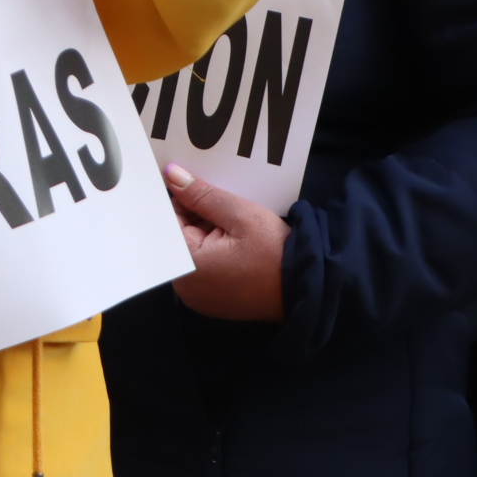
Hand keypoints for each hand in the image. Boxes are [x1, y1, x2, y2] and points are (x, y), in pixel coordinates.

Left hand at [165, 164, 287, 320]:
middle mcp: (185, 287)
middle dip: (198, 216)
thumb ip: (202, 195)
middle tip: (225, 205)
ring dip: (210, 232)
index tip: (197, 187)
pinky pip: (206, 266)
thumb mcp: (240, 215)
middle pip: (180, 236)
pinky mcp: (214, 301)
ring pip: (194, 250)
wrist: (307, 289)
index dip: (183, 200)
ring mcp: (199, 297)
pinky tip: (238, 241)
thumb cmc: (275, 255)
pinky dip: (217, 250)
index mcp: (186, 266)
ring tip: (235, 222)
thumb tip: (171, 175)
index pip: (169, 221)